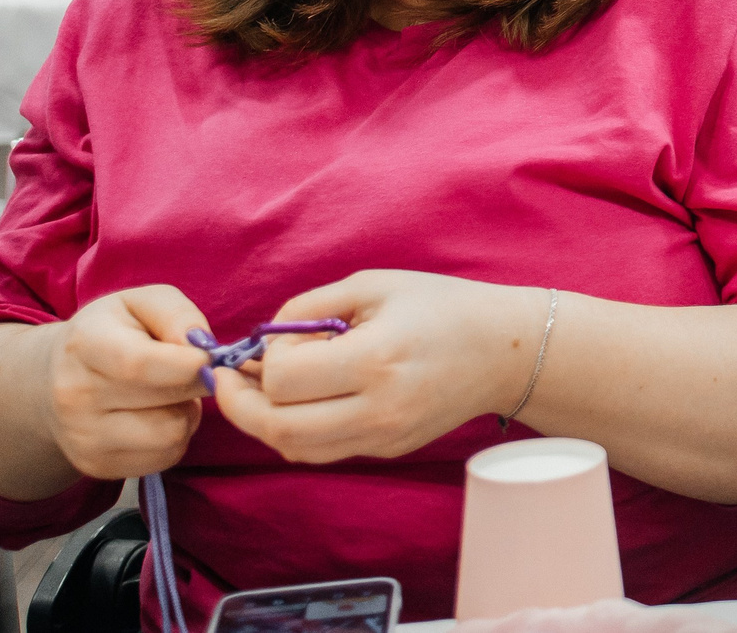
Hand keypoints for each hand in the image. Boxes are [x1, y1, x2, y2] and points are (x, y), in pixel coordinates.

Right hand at [45, 287, 212, 480]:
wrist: (54, 379)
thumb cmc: (112, 332)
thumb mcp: (142, 302)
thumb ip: (177, 314)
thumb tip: (202, 347)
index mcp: (85, 344)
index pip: (141, 364)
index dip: (190, 362)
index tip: (208, 356)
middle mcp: (75, 395)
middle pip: (167, 400)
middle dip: (197, 382)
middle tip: (191, 369)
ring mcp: (83, 437)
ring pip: (172, 434)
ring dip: (187, 412)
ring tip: (171, 394)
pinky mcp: (97, 466)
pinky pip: (166, 457)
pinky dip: (175, 437)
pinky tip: (158, 416)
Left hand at [212, 271, 543, 464]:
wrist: (506, 350)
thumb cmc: (442, 305)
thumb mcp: (375, 284)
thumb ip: (309, 305)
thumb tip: (262, 340)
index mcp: (376, 360)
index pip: (283, 381)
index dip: (264, 360)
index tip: (276, 340)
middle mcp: (378, 408)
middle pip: (277, 428)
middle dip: (240, 404)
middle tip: (229, 380)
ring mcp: (384, 436)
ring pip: (294, 449)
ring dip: (264, 423)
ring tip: (260, 392)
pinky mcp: (388, 450)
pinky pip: (323, 451)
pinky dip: (296, 432)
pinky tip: (300, 402)